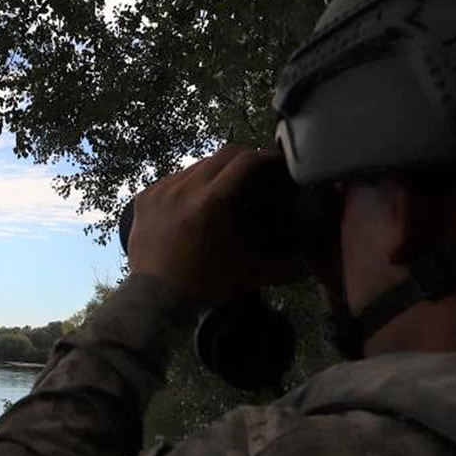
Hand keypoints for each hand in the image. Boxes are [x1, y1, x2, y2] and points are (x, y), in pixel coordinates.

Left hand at [126, 145, 306, 308]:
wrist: (155, 300)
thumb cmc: (205, 284)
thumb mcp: (248, 272)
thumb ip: (284, 265)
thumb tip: (311, 262)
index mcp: (209, 202)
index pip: (244, 161)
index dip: (266, 157)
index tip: (279, 163)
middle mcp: (182, 189)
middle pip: (221, 156)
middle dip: (245, 158)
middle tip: (259, 170)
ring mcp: (160, 191)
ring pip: (195, 166)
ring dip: (216, 170)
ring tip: (229, 183)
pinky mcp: (144, 197)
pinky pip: (173, 179)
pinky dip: (189, 183)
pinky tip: (198, 196)